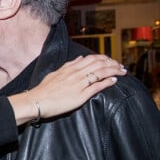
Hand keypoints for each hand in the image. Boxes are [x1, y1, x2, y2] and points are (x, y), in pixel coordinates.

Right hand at [10, 55, 126, 124]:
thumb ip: (69, 65)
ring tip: (122, 71)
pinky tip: (114, 80)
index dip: (104, 58)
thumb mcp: (56, 73)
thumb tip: (81, 58)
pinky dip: (107, 82)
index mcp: (70, 68)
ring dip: (113, 71)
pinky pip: (96, 86)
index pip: (91, 59)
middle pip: (99, 64)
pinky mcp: (80, 96)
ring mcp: (78, 84)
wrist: (37, 101)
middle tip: (121, 66)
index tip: (111, 60)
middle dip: (112, 63)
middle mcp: (75, 74)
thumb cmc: (44, 90)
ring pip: (100, 73)